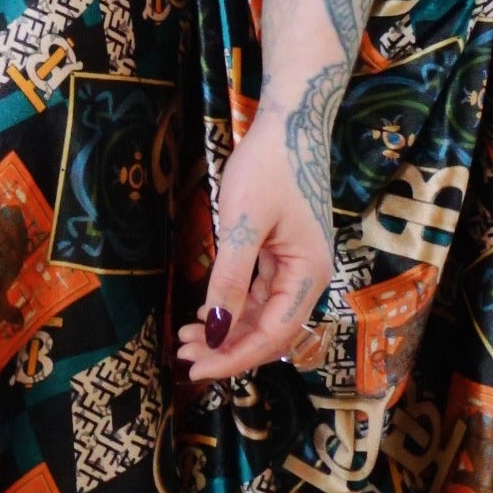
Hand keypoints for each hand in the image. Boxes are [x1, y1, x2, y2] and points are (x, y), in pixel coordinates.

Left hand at [178, 114, 335, 385]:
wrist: (288, 125)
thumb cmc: (268, 167)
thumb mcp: (242, 223)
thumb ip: (230, 278)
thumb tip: (214, 328)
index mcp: (309, 274)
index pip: (273, 334)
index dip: (235, 356)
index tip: (197, 368)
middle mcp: (309, 277)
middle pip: (269, 331)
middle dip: (227, 348)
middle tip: (183, 354)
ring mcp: (297, 266)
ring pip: (262, 315)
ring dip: (227, 330)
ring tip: (186, 337)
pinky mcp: (283, 255)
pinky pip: (259, 294)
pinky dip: (233, 308)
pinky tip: (206, 313)